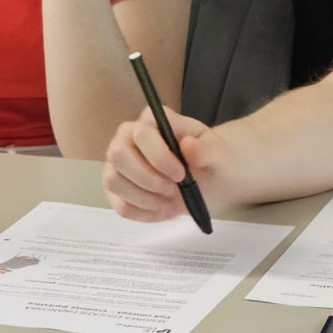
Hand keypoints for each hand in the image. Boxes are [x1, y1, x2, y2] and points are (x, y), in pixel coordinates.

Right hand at [103, 106, 220, 222]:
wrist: (210, 179)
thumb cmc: (210, 159)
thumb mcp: (218, 153)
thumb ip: (206, 150)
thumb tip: (188, 145)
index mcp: (153, 120)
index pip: (142, 132)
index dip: (159, 157)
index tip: (180, 174)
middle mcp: (128, 136)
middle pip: (118, 155)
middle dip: (147, 179)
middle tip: (173, 190)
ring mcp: (118, 164)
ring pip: (114, 181)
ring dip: (145, 198)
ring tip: (170, 201)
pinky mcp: (116, 190)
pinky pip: (120, 206)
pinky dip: (144, 212)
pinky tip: (163, 208)